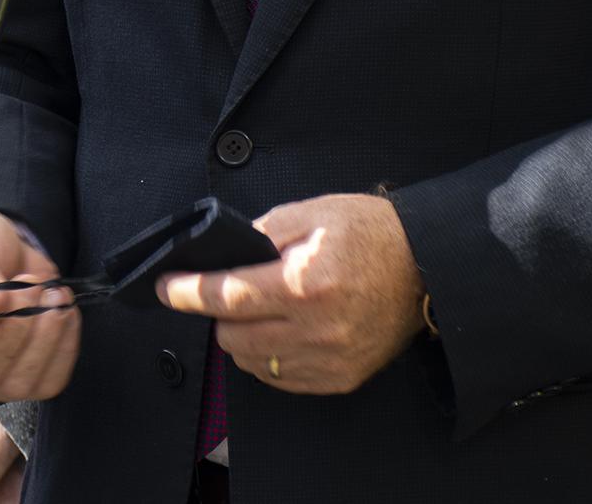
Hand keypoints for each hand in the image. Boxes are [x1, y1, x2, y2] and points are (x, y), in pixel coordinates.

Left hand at [156, 193, 424, 394]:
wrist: (426, 268)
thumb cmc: (368, 234)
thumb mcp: (311, 213)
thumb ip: (261, 232)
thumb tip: (223, 254)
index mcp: (304, 283)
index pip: (226, 295)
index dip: (187, 292)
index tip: (165, 288)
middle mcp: (315, 329)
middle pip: (232, 335)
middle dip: (219, 312)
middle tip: (231, 291)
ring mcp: (328, 359)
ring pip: (251, 361)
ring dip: (242, 336)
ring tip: (259, 310)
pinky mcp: (339, 378)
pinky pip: (281, 378)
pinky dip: (268, 357)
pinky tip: (280, 331)